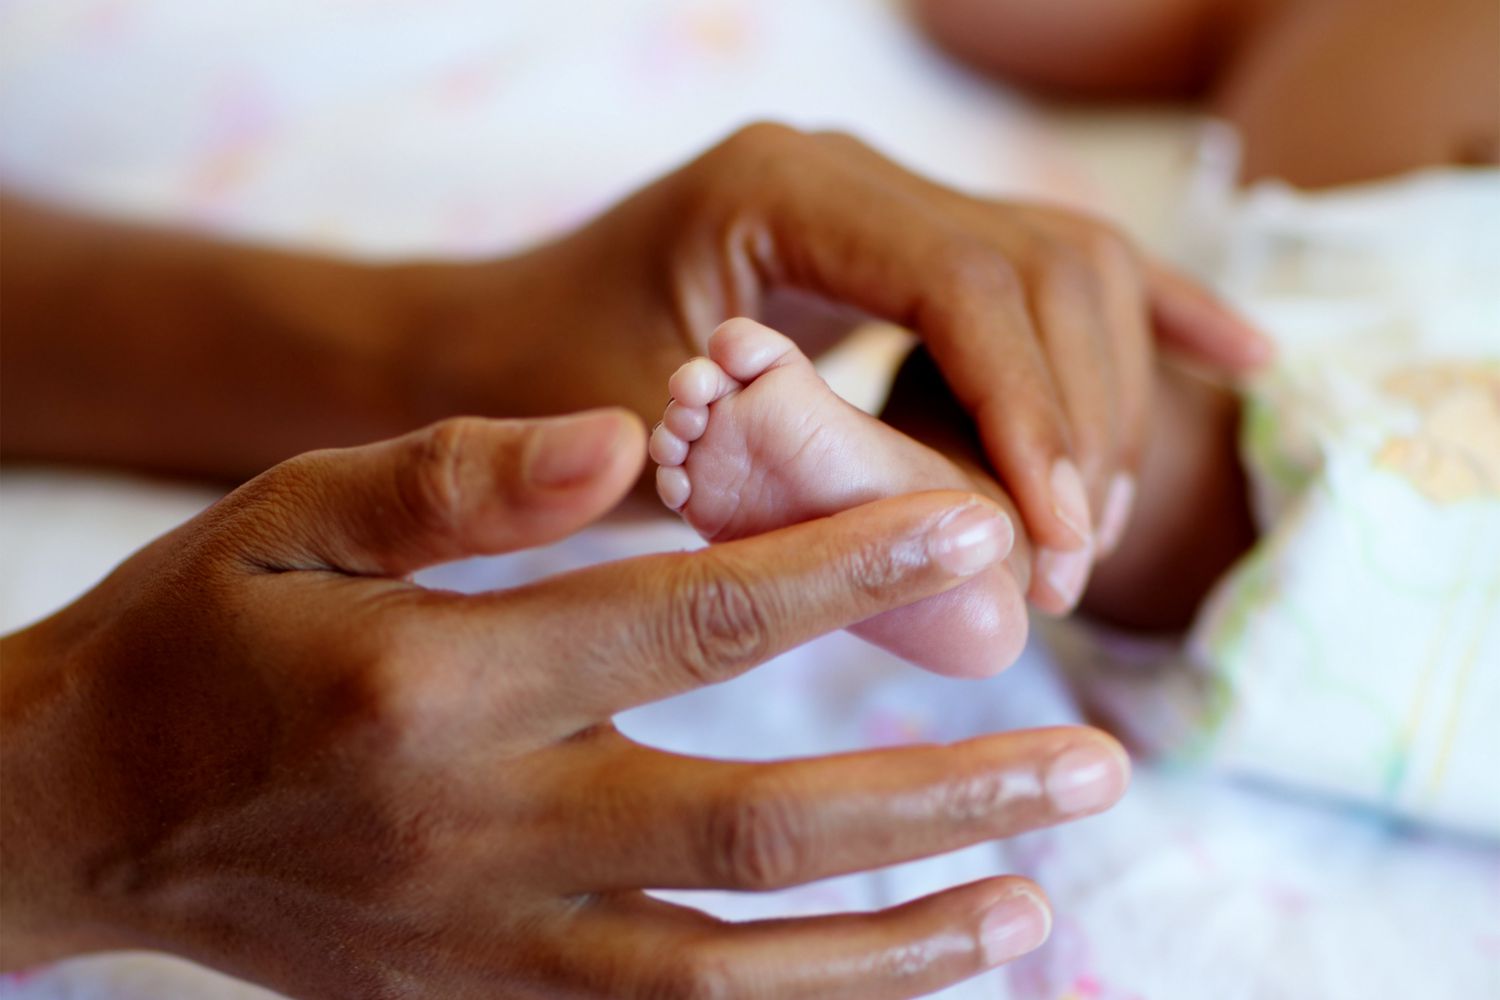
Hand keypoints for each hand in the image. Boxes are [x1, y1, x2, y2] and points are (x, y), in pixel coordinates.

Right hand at [1, 411, 1129, 998]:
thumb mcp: (291, 512)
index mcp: (437, 683)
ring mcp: (488, 943)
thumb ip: (459, 478)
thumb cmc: (198, 637)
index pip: (690, 625)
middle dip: (938, 798)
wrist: (85, 813)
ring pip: (731, 966)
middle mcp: (479, 831)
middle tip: (1092, 769)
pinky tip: (897, 980)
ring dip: (898, 944)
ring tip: (1036, 910)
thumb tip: (624, 439)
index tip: (973, 540)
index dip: (845, 575)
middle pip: (754, 826)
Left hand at [413, 123, 1267, 611]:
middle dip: (1078, 422)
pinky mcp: (909, 251)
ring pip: (1071, 270)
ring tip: (1085, 536)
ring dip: (1105, 402)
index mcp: (788, 186)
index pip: (968, 279)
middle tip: (1067, 566)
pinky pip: (1056, 275)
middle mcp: (855, 173)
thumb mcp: (638, 432)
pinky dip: (1150, 321)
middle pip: (1046, 266)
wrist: (492, 337)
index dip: (1031, 411)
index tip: (1054, 537)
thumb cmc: (542, 376)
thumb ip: (768, 474)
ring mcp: (891, 202)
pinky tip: (1241, 358)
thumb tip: (936, 545)